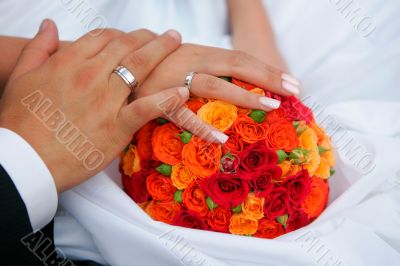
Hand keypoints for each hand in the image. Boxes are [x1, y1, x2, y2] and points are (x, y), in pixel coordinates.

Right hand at [0, 20, 187, 191]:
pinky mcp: (117, 126)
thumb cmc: (20, 122)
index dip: (121, 34)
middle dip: (147, 37)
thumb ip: (39, 48)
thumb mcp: (21, 77)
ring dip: (162, 51)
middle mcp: (90, 75)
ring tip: (176, 41)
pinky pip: (147, 107)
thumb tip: (50, 25)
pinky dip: (166, 98)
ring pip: (140, 67)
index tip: (131, 37)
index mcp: (68, 62)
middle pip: (126, 46)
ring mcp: (106, 100)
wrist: (25, 159)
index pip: (103, 37)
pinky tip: (182, 90)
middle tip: (162, 36)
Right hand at [137, 44, 300, 140]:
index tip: (293, 83)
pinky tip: (221, 139)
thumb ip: (210, 70)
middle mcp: (190, 61)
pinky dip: (200, 126)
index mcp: (200, 53)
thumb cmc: (154, 67)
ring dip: (242, 96)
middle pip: (234, 66)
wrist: (114, 66)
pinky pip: (180, 114)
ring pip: (213, 85)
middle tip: (293, 91)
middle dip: (266, 77)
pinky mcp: (155, 100)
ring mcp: (173, 80)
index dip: (267, 70)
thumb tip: (239, 78)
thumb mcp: (185, 62)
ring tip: (270, 106)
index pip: (240, 58)